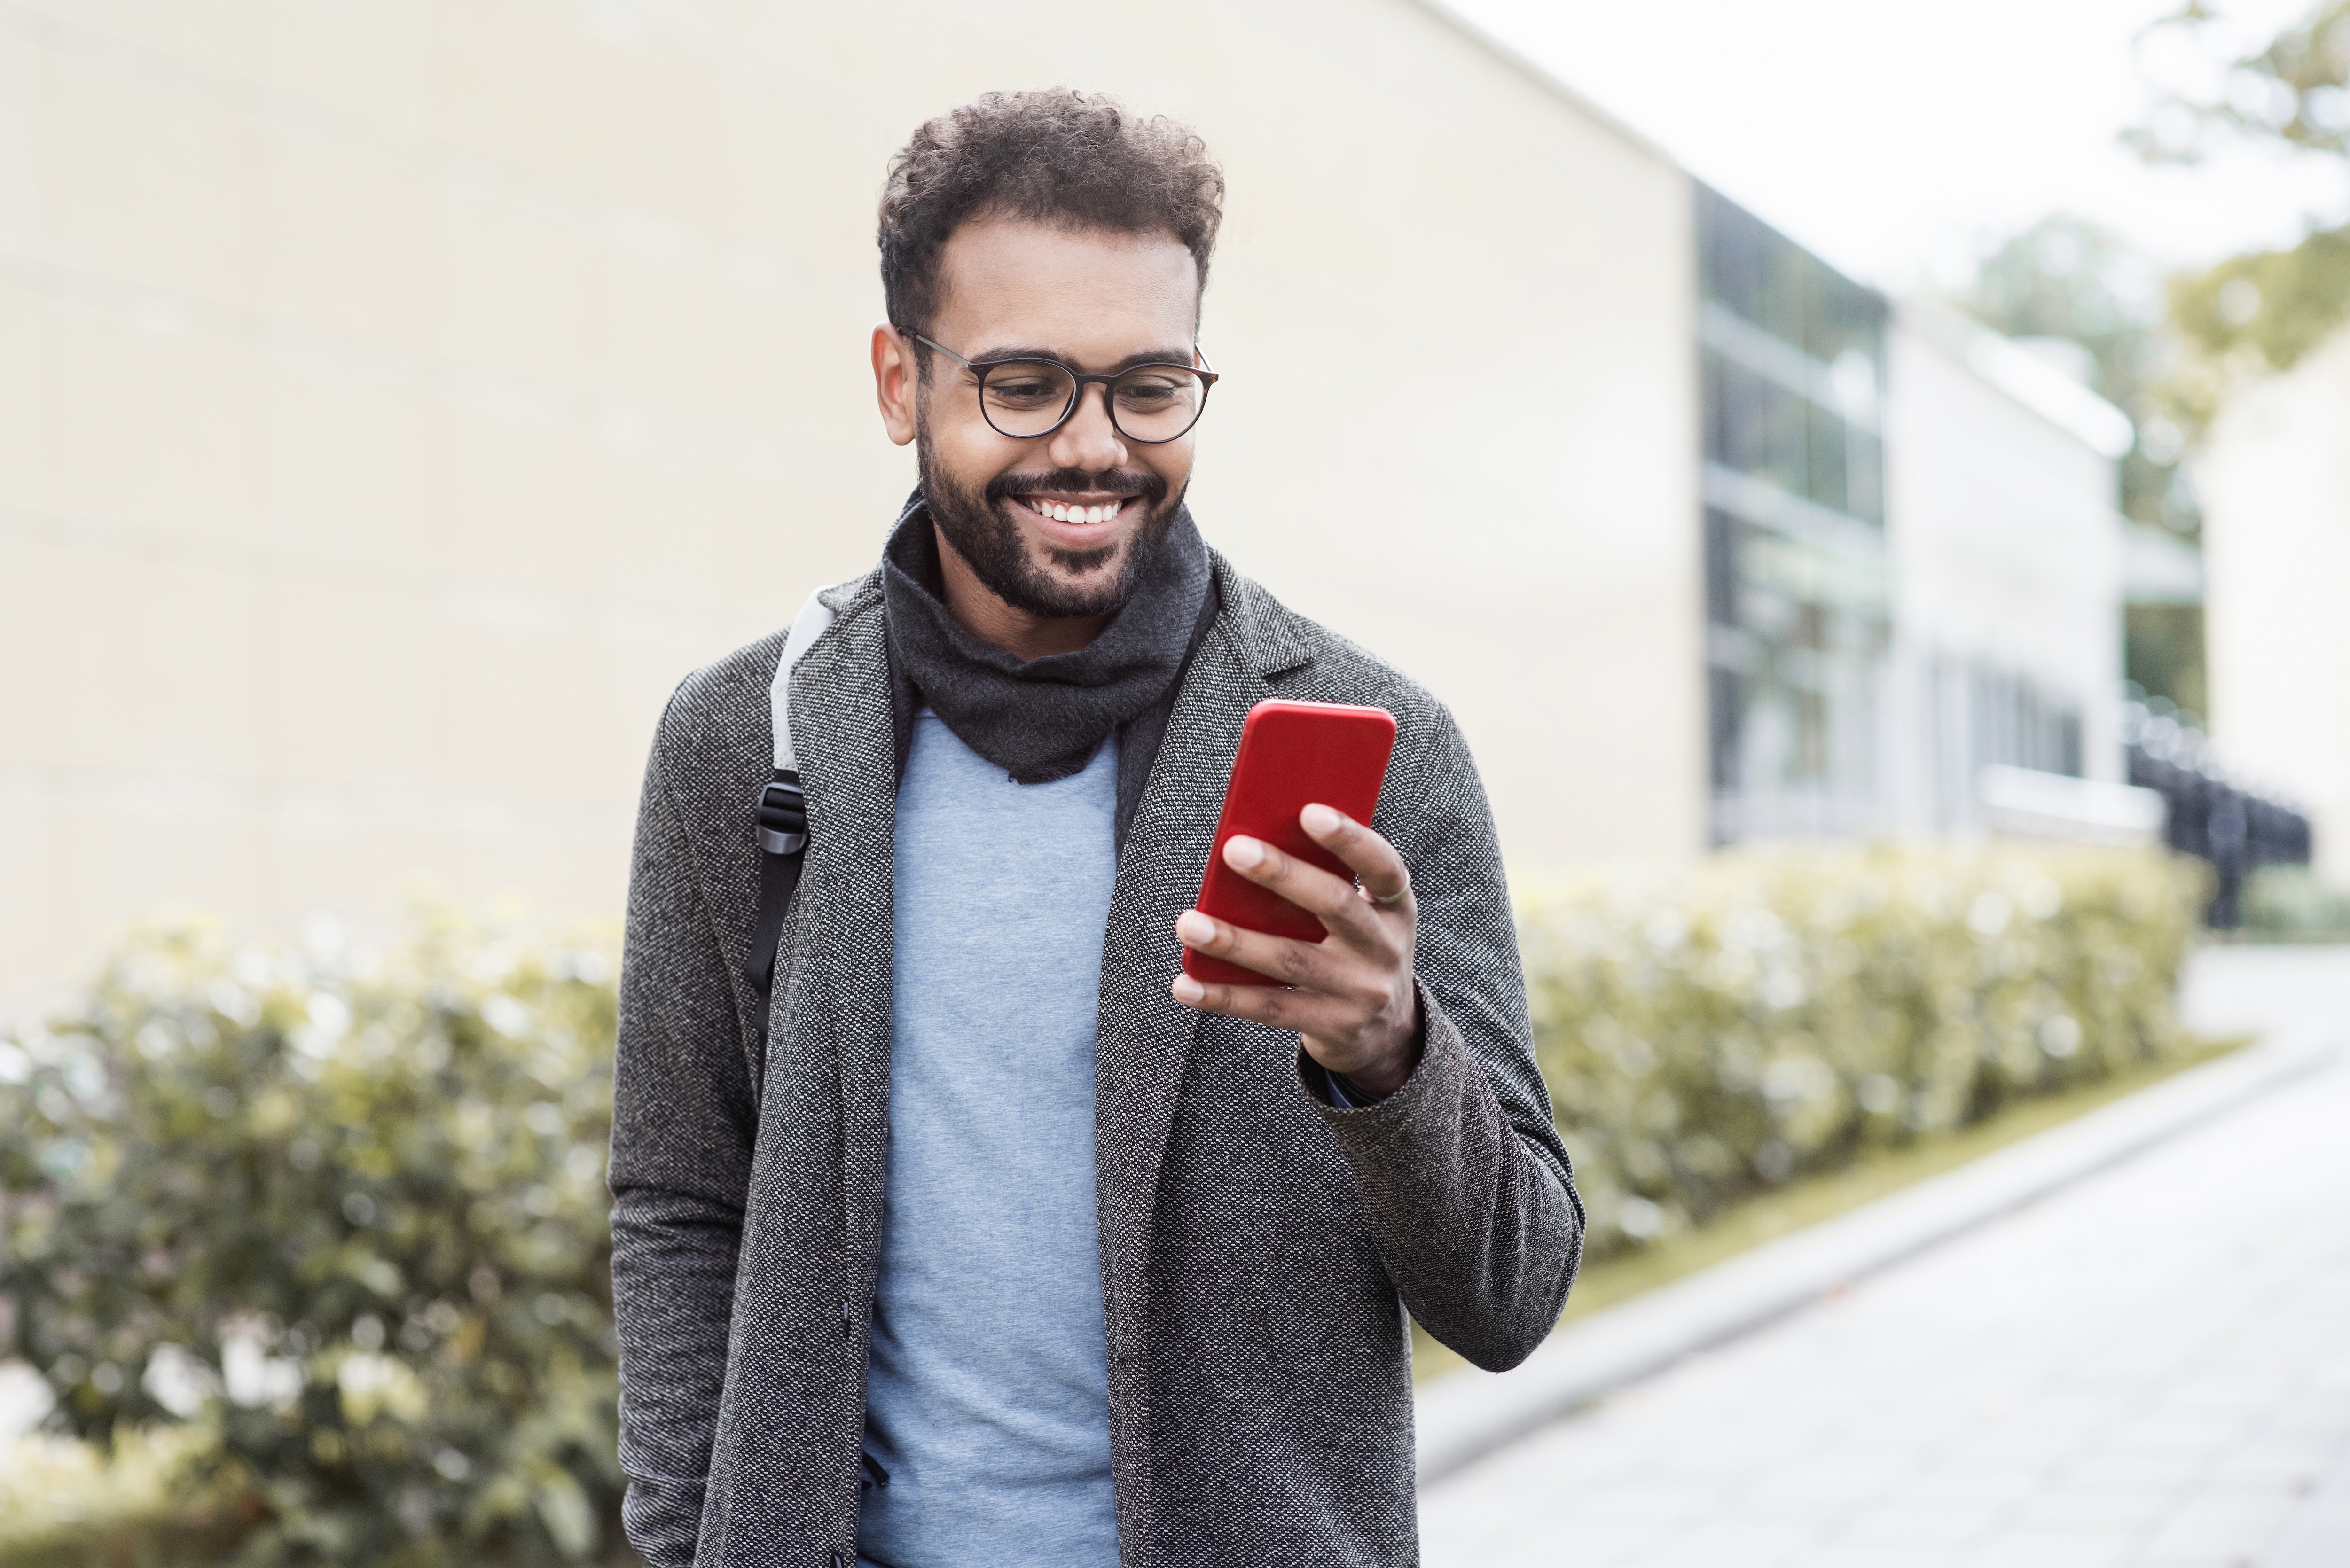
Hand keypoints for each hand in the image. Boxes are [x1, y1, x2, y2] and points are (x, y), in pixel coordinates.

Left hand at [1170, 802, 1421, 1098]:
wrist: (1386, 1031)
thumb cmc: (1355, 948)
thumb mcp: (1364, 914)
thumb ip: (1326, 880)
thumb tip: (1253, 838)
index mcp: (1394, 906)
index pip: (1382, 864)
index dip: (1350, 838)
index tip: (1308, 812)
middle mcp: (1385, 947)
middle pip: (1335, 905)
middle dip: (1282, 875)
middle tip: (1233, 850)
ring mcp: (1361, 992)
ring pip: (1291, 961)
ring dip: (1235, 942)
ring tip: (1188, 924)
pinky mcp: (1333, 1026)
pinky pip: (1271, 1009)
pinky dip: (1224, 997)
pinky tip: (1185, 985)